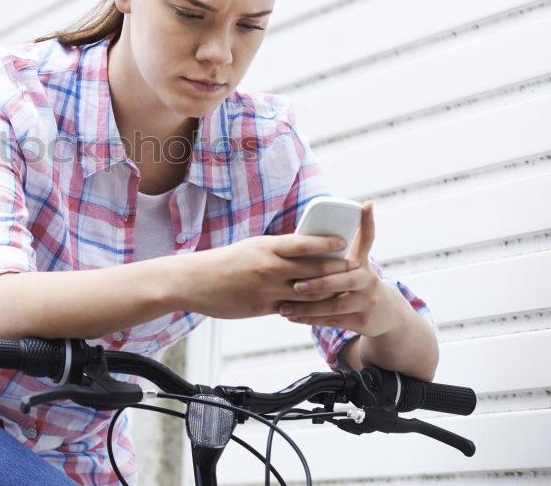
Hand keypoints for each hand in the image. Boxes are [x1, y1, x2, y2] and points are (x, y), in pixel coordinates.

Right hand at [181, 232, 360, 318]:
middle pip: (314, 269)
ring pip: (308, 292)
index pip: (305, 242)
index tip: (344, 241)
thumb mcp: (252, 248)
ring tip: (344, 290)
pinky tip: (319, 309)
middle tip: (355, 269)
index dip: (328, 242)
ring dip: (329, 292)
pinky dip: (308, 309)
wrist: (194, 281)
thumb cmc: (224, 262)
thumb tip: (301, 250)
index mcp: (267, 247)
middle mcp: (269, 267)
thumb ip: (276, 251)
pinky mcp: (262, 308)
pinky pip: (292, 309)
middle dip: (337, 269)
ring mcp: (267, 289)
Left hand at [276, 202, 404, 336]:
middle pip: (344, 279)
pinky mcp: (362, 321)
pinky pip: (333, 320)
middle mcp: (368, 279)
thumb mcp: (355, 262)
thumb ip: (339, 247)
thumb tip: (320, 223)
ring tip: (284, 307)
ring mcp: (367, 301)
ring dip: (307, 307)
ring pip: (335, 305)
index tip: (365, 206)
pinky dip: (311, 319)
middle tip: (296, 285)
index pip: (367, 238)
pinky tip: (292, 317)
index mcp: (362, 261)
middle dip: (319, 282)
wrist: (385, 313)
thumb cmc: (357, 282)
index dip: (368, 222)